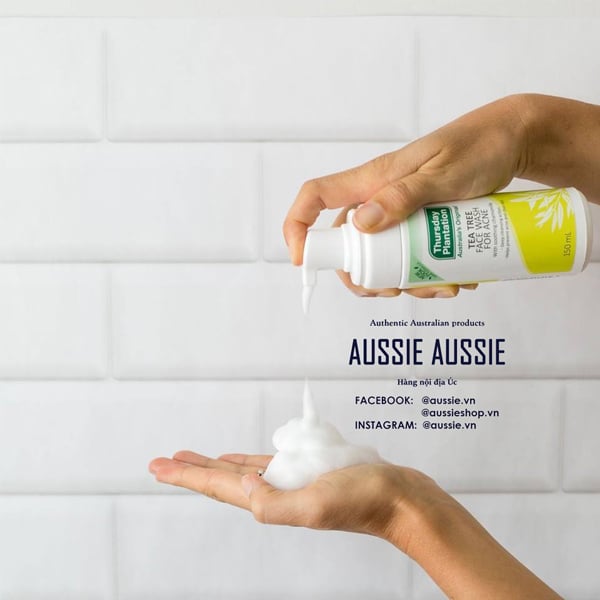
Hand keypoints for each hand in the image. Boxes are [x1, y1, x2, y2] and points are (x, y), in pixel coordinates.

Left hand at [149, 450, 436, 548]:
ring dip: (215, 464)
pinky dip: (247, 460)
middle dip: (191, 469)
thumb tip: (241, 486)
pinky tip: (239, 458)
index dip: (186, 475)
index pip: (218, 487)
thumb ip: (273, 503)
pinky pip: (267, 463)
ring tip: (193, 457)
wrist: (400, 499)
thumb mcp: (314, 506)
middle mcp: (275, 492)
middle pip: (222, 479)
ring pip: (241, 470)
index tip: (158, 465)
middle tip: (163, 460)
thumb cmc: (364, 502)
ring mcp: (290, 481)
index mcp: (271, 501)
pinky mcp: (308, 470)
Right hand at [283, 94, 527, 297]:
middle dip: (364, 277)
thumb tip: (361, 223)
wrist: (512, 142)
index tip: (303, 260)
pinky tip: (457, 279)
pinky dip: (429, 276)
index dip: (299, 226)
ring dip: (405, 282)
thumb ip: (403, 195)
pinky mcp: (422, 226)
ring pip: (382, 258)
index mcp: (372, 181)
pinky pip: (412, 258)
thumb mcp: (443, 174)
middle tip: (393, 292)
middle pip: (348, 244)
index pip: (316, 196)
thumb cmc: (478, 147)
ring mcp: (400, 215)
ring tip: (443, 287)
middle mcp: (379, 199)